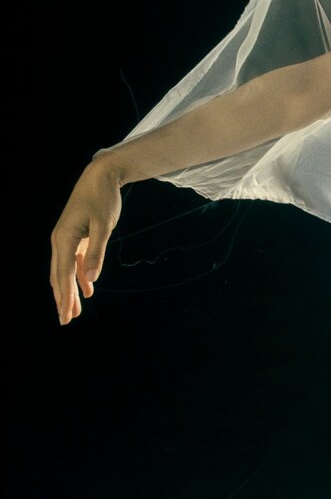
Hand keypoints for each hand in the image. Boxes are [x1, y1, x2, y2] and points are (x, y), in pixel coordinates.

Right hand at [50, 156, 124, 323]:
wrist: (101, 177)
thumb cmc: (102, 199)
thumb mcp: (103, 225)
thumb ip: (96, 252)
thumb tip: (90, 278)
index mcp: (63, 238)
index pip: (63, 274)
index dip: (64, 296)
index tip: (66, 315)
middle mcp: (60, 240)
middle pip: (60, 276)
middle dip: (63, 299)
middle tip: (65, 321)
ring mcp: (67, 239)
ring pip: (66, 271)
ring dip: (70, 291)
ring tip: (74, 312)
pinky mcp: (77, 237)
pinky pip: (75, 261)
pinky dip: (80, 276)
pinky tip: (88, 290)